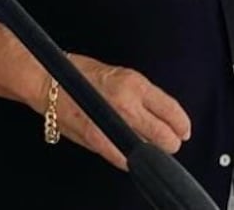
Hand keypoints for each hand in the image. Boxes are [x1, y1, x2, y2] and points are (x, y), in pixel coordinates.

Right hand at [41, 55, 190, 169]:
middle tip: (170, 141)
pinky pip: (125, 158)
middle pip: (164, 135)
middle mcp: (127, 103)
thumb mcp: (120, 76)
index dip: (181, 124)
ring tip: (150, 147)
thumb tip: (160, 114)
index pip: (171, 109)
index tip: (184, 129)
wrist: (49, 80)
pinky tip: (131, 155)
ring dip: (152, 152)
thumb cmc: (81, 74)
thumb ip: (141, 96)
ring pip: (148, 149)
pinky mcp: (98, 139)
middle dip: (170, 142)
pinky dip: (131, 159)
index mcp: (135, 83)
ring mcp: (113, 123)